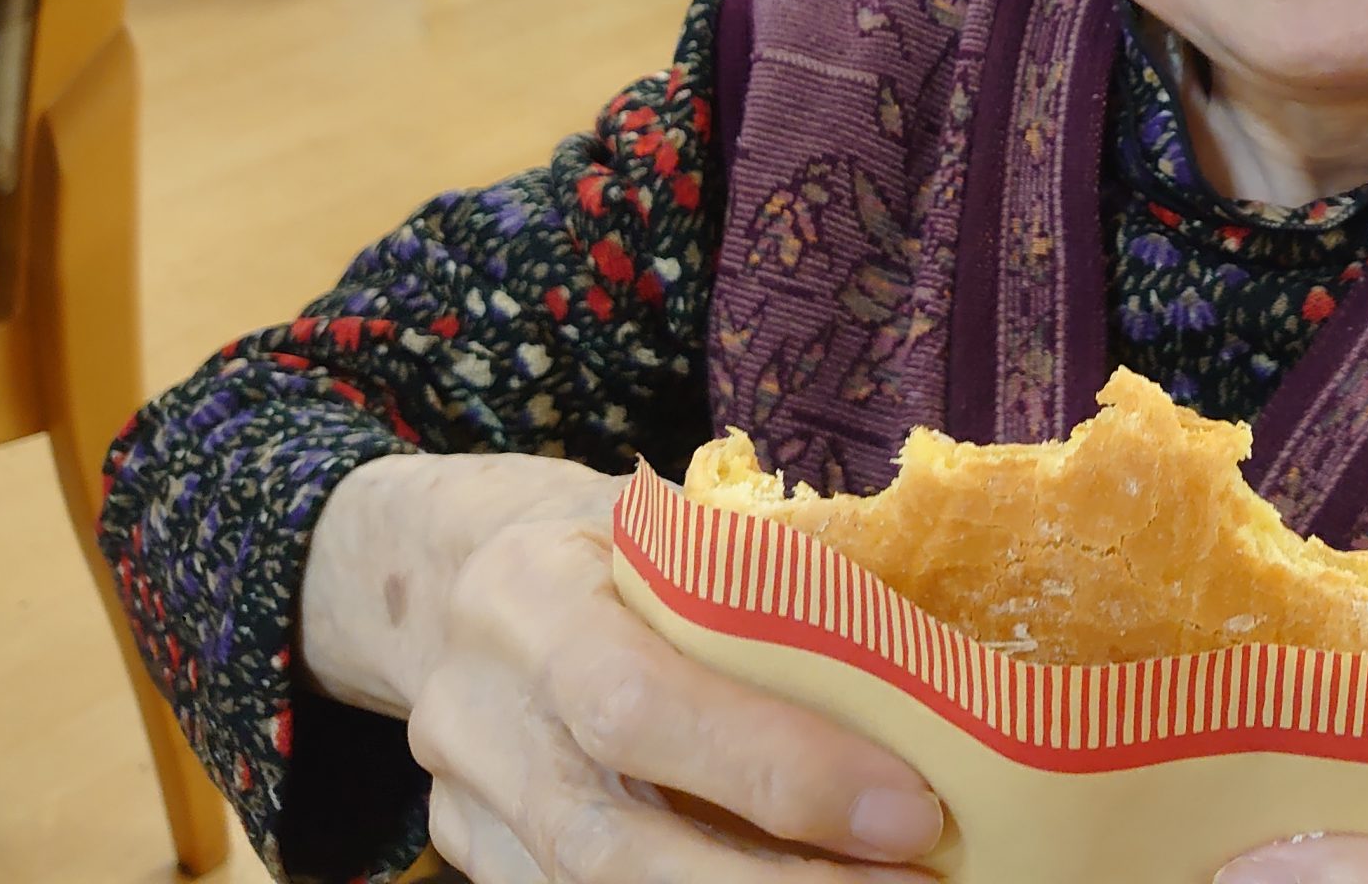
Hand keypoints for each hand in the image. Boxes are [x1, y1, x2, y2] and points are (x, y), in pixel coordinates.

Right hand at [302, 454, 940, 883]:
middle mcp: (482, 713)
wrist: (444, 575)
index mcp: (530, 597)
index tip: (907, 807)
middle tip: (912, 883)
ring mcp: (465, 803)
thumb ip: (753, 579)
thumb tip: (923, 657)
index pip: (642, 704)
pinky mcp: (473, 859)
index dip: (775, 768)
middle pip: (614, 843)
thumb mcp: (655, 519)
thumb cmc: (591, 540)